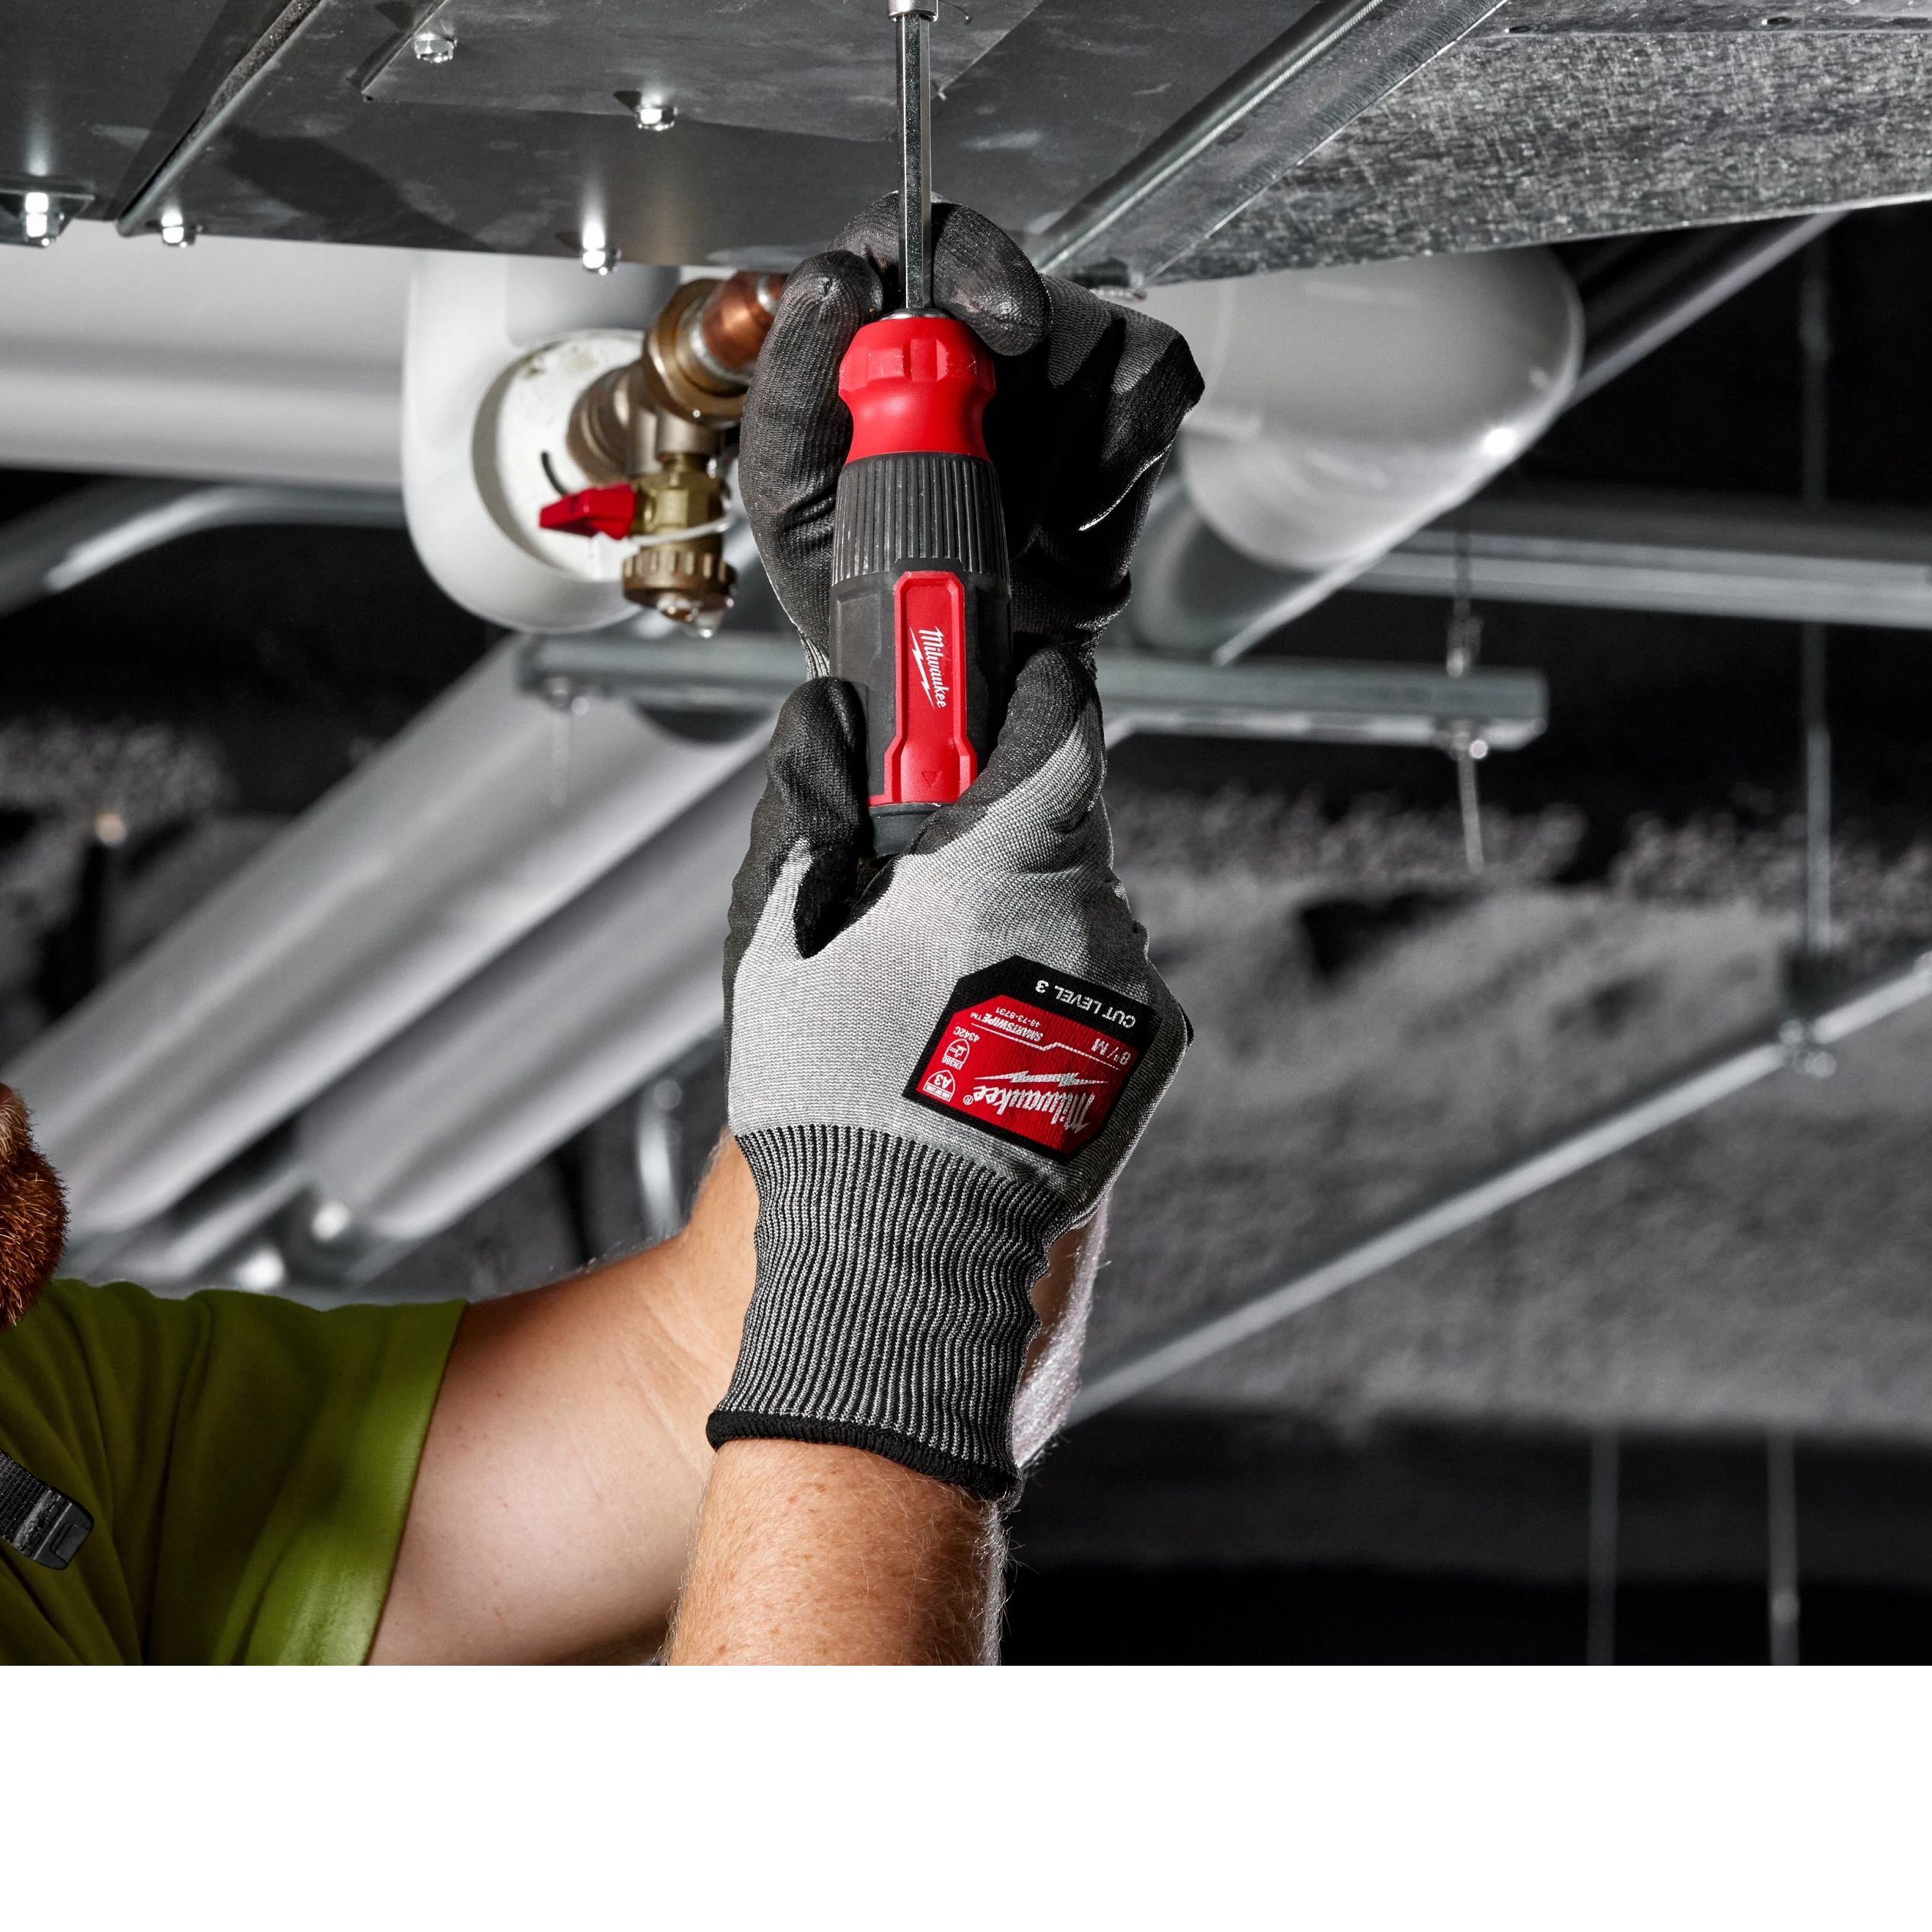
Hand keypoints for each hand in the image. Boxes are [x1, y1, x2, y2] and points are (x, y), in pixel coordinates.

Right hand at [709, 647, 1187, 1497]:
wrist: (906, 1261)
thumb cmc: (834, 1107)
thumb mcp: (783, 945)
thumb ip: (811, 814)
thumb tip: (823, 721)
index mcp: (1002, 869)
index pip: (1061, 725)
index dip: (1036, 687)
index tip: (1013, 670)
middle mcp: (1090, 918)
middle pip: (1066, 820)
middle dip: (1004, 822)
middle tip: (924, 864)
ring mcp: (1129, 988)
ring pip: (1085, 904)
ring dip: (1027, 911)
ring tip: (940, 983)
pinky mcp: (1148, 1052)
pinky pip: (1104, 978)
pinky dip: (1054, 981)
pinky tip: (983, 1035)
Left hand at [737, 195, 1204, 657]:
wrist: (959, 657)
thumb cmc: (866, 575)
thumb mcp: (792, 494)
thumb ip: (794, 389)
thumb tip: (834, 283)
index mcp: (876, 337)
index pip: (910, 237)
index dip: (954, 257)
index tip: (985, 318)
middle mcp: (967, 332)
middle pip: (1009, 278)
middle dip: (1006, 348)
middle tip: (997, 418)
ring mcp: (1054, 360)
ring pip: (1080, 343)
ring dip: (1039, 455)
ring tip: (999, 519)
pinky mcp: (1129, 400)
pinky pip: (1144, 388)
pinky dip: (1106, 466)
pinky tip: (1064, 513)